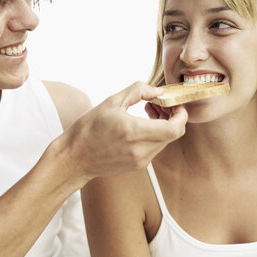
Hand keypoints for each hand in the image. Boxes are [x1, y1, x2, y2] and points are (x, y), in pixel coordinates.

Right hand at [58, 81, 187, 181]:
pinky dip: (154, 135)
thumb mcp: (111, 102)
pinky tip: (140, 126)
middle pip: (173, 134)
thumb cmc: (88, 129)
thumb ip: (139, 91)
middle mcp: (140, 150)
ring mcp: (140, 161)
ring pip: (165, 142)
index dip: (181, 115)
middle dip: (173, 117)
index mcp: (133, 132)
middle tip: (161, 104)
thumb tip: (159, 90)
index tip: (174, 104)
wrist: (74, 158)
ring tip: (148, 112)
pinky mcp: (137, 166)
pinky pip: (154, 148)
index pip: (174, 128)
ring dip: (163, 126)